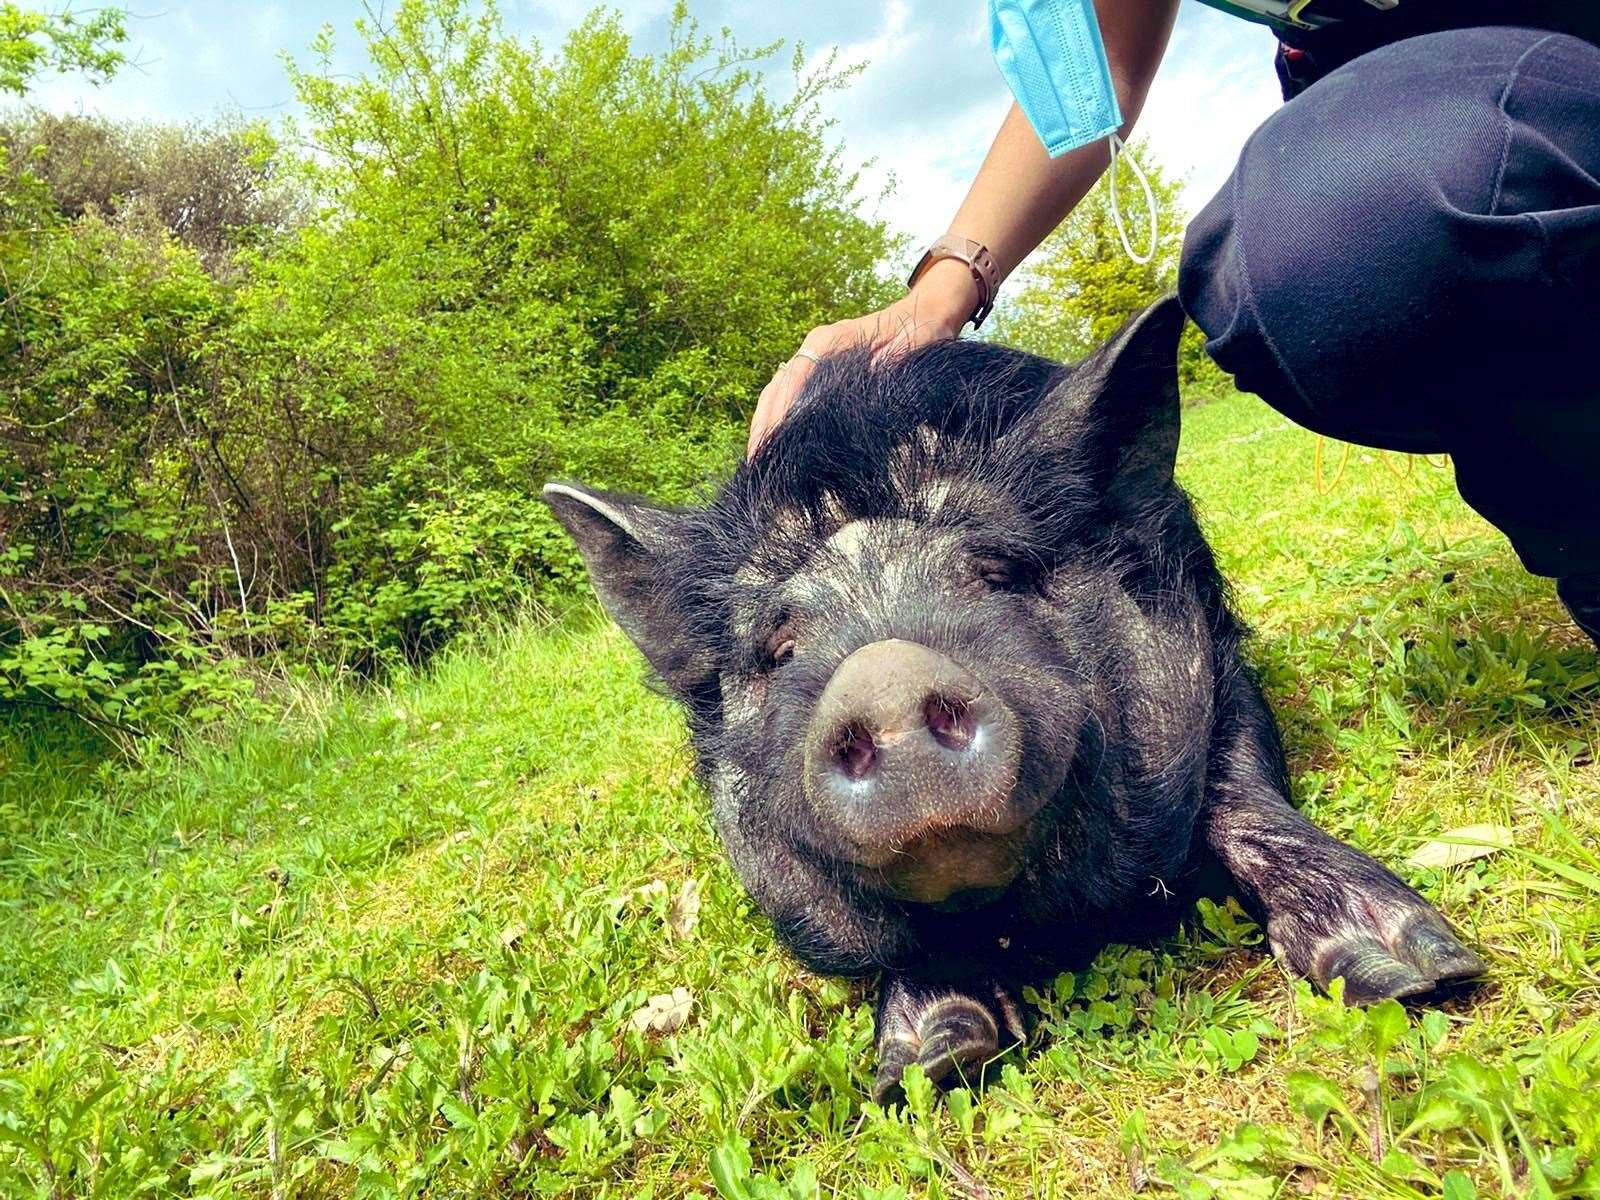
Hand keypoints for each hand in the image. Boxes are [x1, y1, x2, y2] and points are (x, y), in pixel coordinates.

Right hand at [747, 257, 980, 454]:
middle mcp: (817, 348)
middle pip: (778, 386)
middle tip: (755, 461)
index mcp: (832, 340)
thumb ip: (898, 357)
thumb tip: (875, 374)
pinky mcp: (823, 374)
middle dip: (764, 423)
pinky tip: (777, 446)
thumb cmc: (923, 329)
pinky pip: (792, 397)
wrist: (927, 314)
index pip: (796, 375)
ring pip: (779, 392)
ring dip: (766, 424)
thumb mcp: (918, 342)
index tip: (771, 437)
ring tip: (758, 460)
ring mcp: (817, 360)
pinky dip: (780, 420)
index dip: (781, 408)